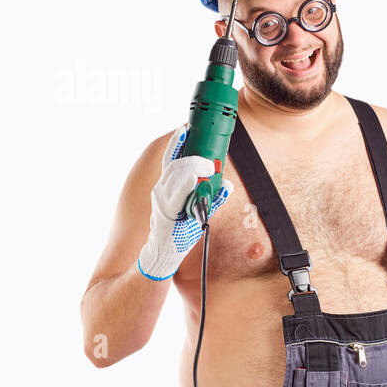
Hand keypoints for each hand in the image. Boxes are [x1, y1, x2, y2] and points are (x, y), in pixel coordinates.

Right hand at [136, 125, 232, 279]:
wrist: (158, 257)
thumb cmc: (177, 234)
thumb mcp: (193, 211)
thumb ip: (209, 196)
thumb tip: (227, 184)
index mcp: (168, 187)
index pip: (172, 159)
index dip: (178, 142)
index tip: (186, 128)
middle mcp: (162, 190)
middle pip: (177, 163)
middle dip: (193, 153)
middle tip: (208, 149)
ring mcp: (162, 200)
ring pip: (177, 173)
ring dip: (194, 165)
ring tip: (208, 163)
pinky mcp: (166, 213)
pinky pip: (177, 193)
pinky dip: (186, 182)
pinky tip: (196, 175)